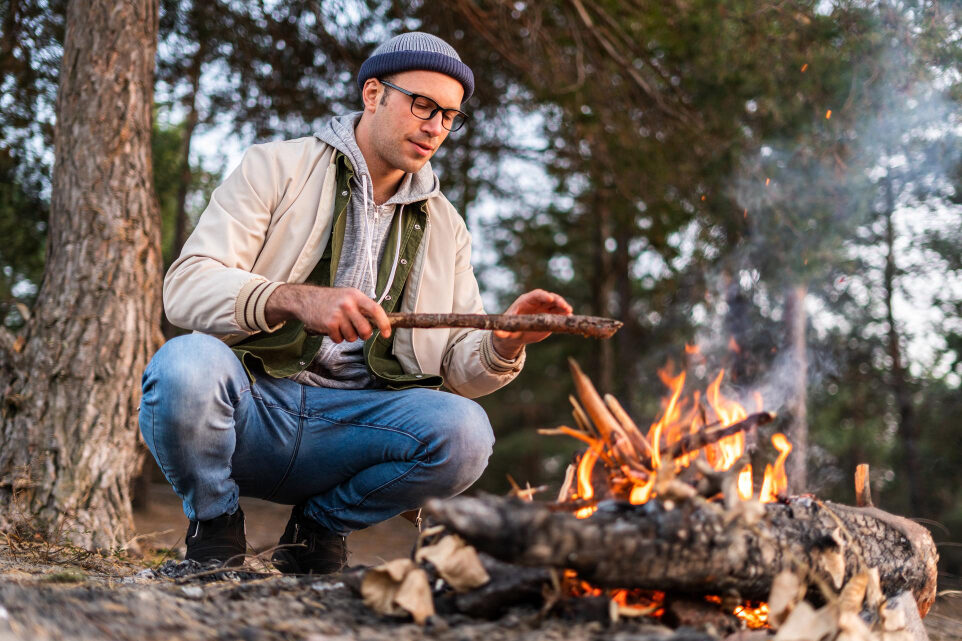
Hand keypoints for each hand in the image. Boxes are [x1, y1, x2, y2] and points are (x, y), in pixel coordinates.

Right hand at [264, 284, 391, 342]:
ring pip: (352, 337)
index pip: (376, 310)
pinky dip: (336, 337)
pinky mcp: (328, 323)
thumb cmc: (331, 300)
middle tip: (359, 332)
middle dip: (364, 335)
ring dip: (348, 336)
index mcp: (356, 296)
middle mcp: (348, 304)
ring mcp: (338, 314)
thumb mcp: (349, 296)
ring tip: (341, 327)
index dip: (384, 324)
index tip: (387, 334)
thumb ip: (362, 307)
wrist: (306, 299)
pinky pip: (339, 339)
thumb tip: (379, 323)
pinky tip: (332, 329)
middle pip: (365, 329)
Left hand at [491, 289, 572, 358]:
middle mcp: (537, 303)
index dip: (543, 296)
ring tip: (569, 313)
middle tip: (565, 307)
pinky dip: (565, 316)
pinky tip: (570, 319)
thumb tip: (497, 332)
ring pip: (557, 305)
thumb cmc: (509, 330)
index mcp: (526, 301)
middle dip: (558, 301)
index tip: (550, 299)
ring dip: (564, 308)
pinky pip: (559, 315)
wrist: (516, 335)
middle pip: (550, 298)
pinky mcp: (551, 317)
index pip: (536, 295)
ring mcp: (545, 309)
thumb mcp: (504, 331)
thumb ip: (502, 331)